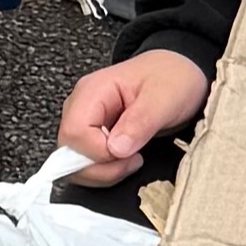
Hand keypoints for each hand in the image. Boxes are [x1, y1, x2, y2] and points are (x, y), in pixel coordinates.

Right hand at [58, 47, 210, 181]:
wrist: (177, 72)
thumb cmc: (172, 79)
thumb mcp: (165, 98)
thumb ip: (140, 122)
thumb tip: (115, 149)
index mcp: (92, 91)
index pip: (75, 132)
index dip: (99, 153)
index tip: (132, 154)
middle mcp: (79, 106)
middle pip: (68, 150)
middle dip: (101, 167)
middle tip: (134, 160)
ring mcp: (82, 121)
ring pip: (72, 162)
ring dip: (102, 172)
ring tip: (132, 160)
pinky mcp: (89, 135)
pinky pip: (84, 162)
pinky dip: (103, 171)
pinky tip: (125, 160)